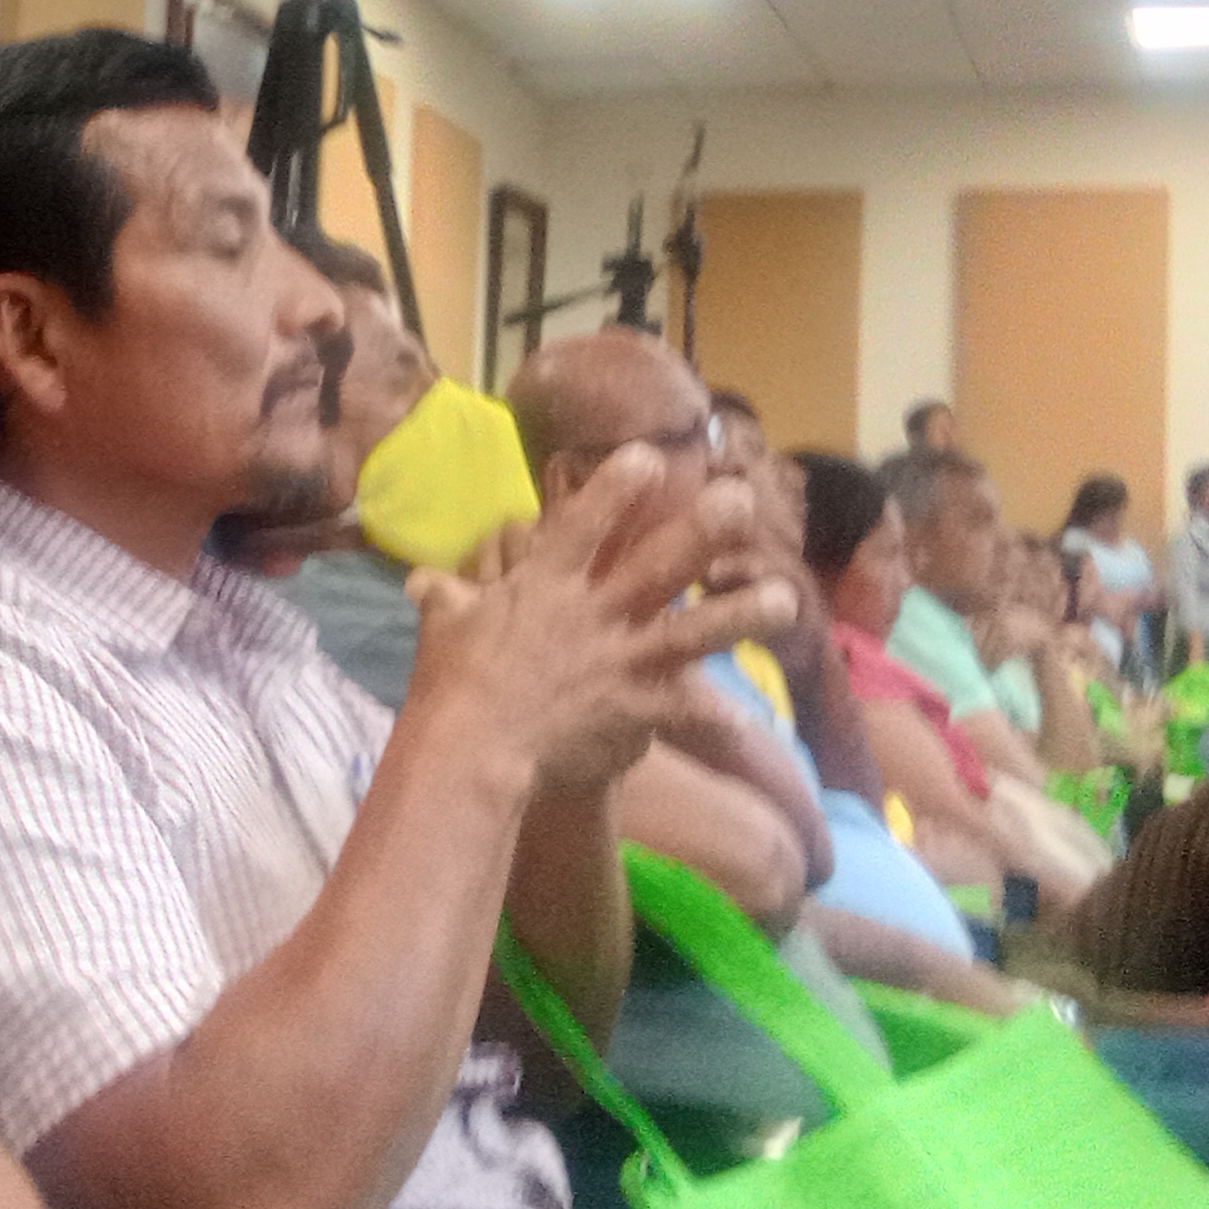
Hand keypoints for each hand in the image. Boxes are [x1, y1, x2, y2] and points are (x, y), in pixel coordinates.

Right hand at [403, 444, 796, 796]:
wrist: (474, 751)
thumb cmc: (453, 684)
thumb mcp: (444, 627)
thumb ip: (444, 598)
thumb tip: (424, 579)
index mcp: (546, 584)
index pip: (584, 523)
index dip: (617, 487)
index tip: (651, 457)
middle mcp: (594, 614)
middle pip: (657, 564)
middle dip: (702, 530)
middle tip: (740, 500)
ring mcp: (621, 661)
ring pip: (693, 631)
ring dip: (741, 615)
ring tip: (785, 599)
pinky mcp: (634, 709)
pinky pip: (683, 710)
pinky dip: (712, 715)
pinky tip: (745, 718)